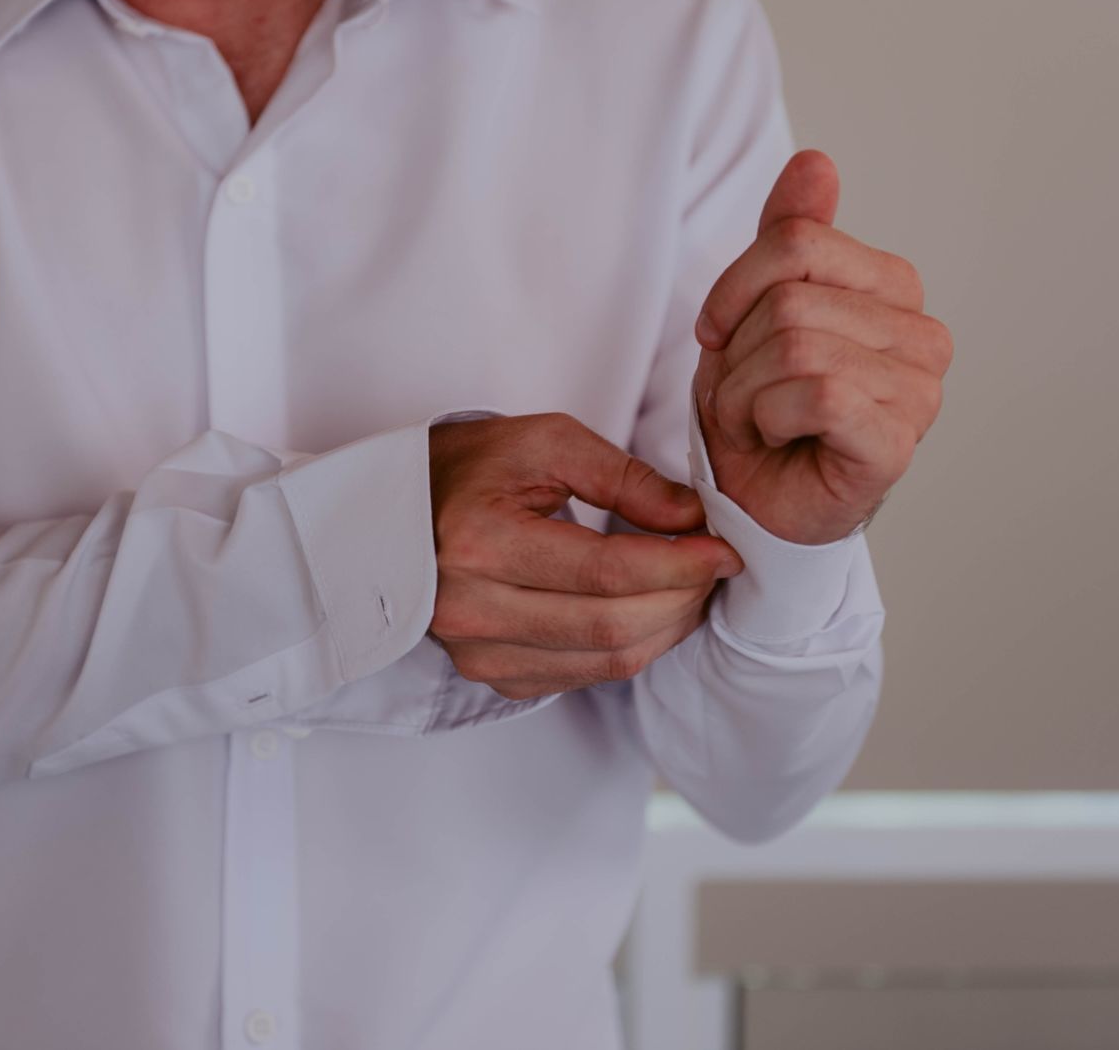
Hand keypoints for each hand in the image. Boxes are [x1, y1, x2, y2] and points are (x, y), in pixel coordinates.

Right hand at [427, 413, 746, 699]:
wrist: (393, 511)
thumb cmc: (469, 466)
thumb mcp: (545, 443)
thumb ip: (626, 478)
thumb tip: (694, 520)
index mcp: (480, 541)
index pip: (606, 572)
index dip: (679, 565)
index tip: (725, 549)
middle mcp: (471, 607)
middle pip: (613, 625)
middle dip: (682, 597)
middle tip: (715, 566)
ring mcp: (477, 651)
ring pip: (606, 661)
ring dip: (666, 628)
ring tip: (690, 587)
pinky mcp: (490, 674)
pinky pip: (583, 675)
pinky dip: (630, 647)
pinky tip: (648, 612)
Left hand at [691, 150, 951, 544]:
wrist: (753, 507)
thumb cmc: (759, 413)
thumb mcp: (754, 310)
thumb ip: (787, 237)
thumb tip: (815, 161)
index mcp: (894, 290)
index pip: (799, 239)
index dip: (735, 289)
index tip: (724, 336)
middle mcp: (922, 335)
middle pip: (790, 297)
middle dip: (737, 354)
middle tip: (746, 397)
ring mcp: (919, 391)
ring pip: (795, 344)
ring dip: (744, 393)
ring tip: (759, 423)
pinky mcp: (897, 442)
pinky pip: (816, 392)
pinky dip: (768, 419)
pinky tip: (777, 441)